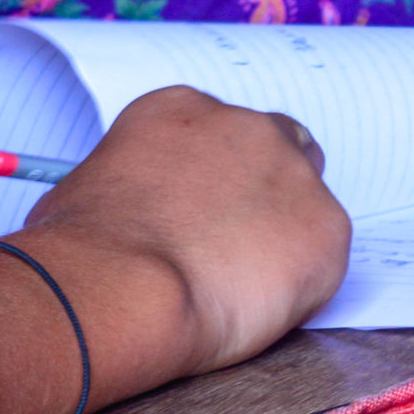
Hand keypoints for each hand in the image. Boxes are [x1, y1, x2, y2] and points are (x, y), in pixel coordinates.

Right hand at [0, 86, 350, 413]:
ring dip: (286, 235)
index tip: (206, 211)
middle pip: (283, 147)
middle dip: (269, 190)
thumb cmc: (85, 250)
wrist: (124, 287)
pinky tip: (259, 303)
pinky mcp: (328, 228)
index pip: (224, 131)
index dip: (220, 176)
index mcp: (185, 110)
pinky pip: (325, 255)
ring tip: (242, 282)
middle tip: (240, 242)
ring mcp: (295, 174)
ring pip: (310, 203)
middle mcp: (247, 127)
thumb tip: (127, 216)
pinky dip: (302, 280)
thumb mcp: (86, 191)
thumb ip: (130, 186)